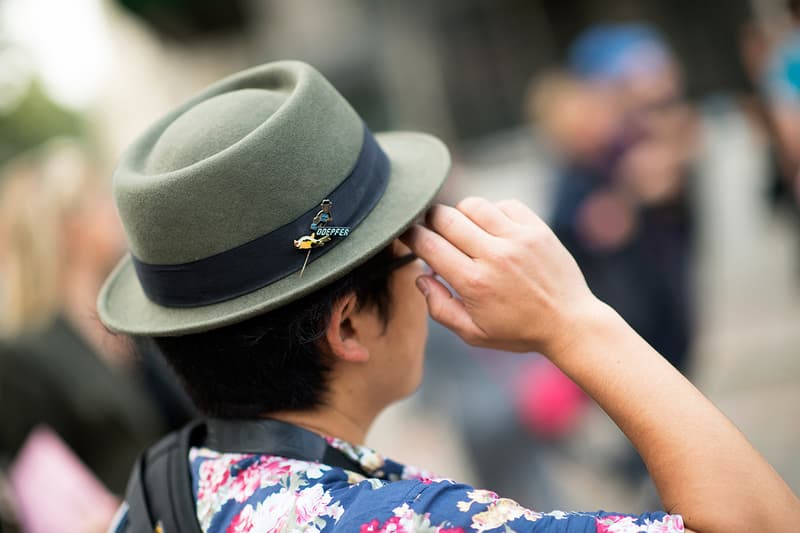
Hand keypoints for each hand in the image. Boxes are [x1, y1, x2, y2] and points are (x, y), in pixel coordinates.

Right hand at [401, 197, 599, 353]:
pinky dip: (492, 212)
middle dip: (430, 221)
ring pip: (472, 205)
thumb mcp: (473, 333)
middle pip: (445, 217)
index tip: (407, 236)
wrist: (570, 322)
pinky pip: (503, 204)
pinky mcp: (537, 229)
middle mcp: (494, 256)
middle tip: (433, 232)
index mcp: (473, 283)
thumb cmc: (518, 331)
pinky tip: (493, 229)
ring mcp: (518, 239)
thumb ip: (439, 307)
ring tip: (464, 231)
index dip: (410, 236)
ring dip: (460, 214)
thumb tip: (421, 277)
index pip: (428, 244)